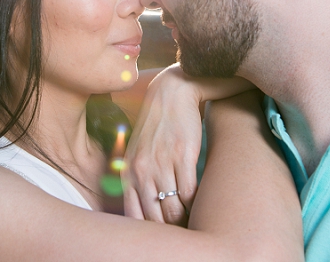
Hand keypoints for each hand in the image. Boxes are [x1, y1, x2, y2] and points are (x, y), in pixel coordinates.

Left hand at [123, 65, 202, 225]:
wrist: (172, 94)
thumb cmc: (157, 128)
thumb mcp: (138, 154)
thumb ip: (137, 181)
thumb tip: (145, 214)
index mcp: (128, 172)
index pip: (135, 217)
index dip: (150, 232)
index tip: (162, 236)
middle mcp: (142, 170)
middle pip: (156, 218)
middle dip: (169, 229)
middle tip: (181, 232)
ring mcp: (162, 163)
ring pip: (174, 210)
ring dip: (186, 220)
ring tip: (194, 222)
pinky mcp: (183, 155)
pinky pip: (189, 193)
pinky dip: (196, 204)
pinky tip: (201, 204)